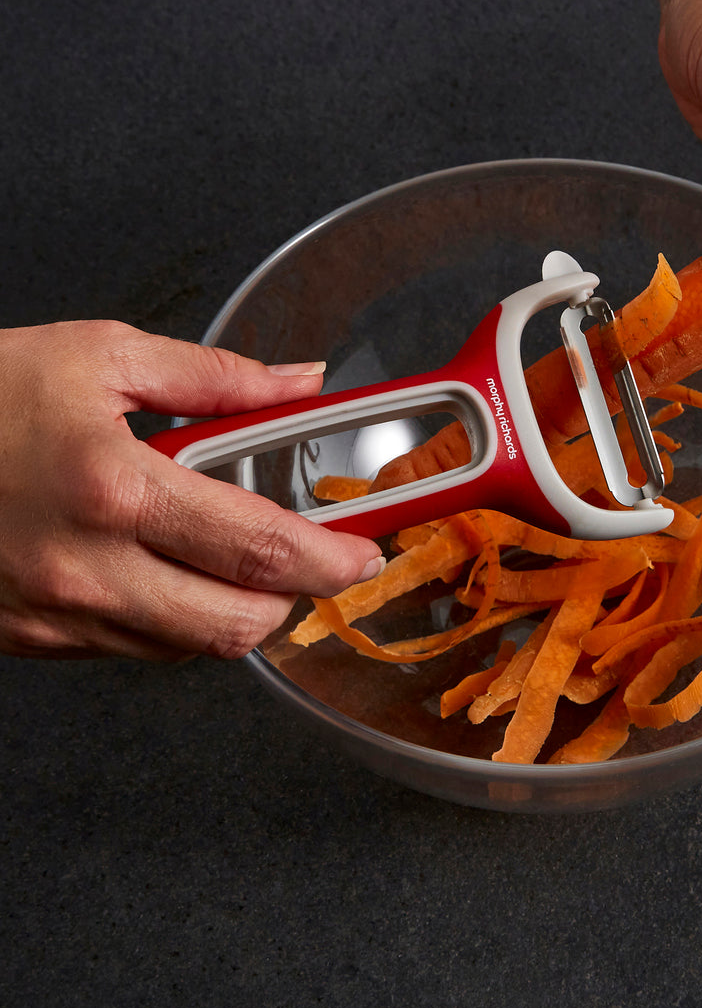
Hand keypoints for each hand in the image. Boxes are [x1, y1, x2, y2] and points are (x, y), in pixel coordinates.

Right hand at [0, 321, 383, 661]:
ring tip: (228, 557)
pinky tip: (161, 571)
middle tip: (302, 560)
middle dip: (289, 599)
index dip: (331, 561)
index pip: (260, 550)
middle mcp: (87, 568)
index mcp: (115, 490)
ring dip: (231, 611)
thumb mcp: (98, 356)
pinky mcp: (31, 639)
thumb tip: (300, 380)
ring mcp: (55, 615)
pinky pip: (132, 650)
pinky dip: (170, 621)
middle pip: (236, 626)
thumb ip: (216, 376)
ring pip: (188, 649)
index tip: (363, 556)